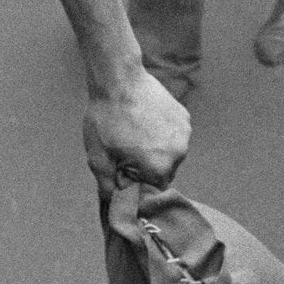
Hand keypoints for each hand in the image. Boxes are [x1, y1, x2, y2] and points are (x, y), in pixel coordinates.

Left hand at [83, 70, 191, 192]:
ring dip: (157, 150)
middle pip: (164, 172)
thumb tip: (114, 203)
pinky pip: (175, 135)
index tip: (124, 170)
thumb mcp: (98, 158)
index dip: (137, 183)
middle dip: (148, 167)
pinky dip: (163, 133)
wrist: (119, 79)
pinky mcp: (184, 116)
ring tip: (136, 132)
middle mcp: (179, 153)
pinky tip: (146, 120)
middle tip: (127, 150)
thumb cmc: (106, 119)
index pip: (153, 190)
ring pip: (171, 153)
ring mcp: (184, 133)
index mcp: (159, 168)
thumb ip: (107, 187)